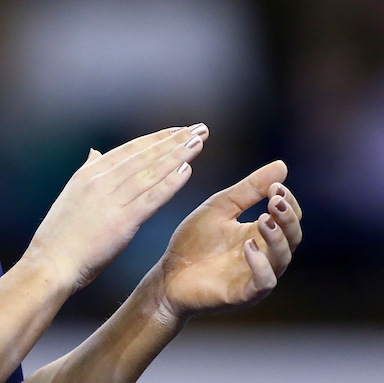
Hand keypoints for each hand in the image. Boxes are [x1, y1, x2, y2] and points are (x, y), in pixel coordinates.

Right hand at [26, 125, 208, 291]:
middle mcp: (99, 181)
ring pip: (150, 172)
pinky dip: (170, 182)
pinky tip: (187, 170)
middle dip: (173, 141)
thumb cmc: (60, 237)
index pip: (129, 150)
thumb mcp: (71, 196)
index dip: (155, 138)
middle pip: (144, 155)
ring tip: (198, 142)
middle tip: (198, 129)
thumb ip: (87, 173)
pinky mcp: (121, 221)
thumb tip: (94, 152)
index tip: (177, 130)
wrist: (50, 264)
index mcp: (88, 175)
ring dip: (177, 155)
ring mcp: (110, 199)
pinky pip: (151, 197)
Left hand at [155, 160, 301, 318]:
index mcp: (260, 234)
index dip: (287, 202)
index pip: (288, 218)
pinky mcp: (245, 294)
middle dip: (287, 218)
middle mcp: (266, 255)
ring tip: (263, 219)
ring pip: (282, 258)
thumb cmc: (193, 242)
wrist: (167, 275)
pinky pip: (264, 282)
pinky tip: (248, 247)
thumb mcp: (221, 208)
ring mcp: (256, 275)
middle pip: (292, 237)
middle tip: (275, 200)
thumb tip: (282, 165)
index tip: (275, 185)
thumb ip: (249, 189)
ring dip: (276, 237)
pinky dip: (261, 265)